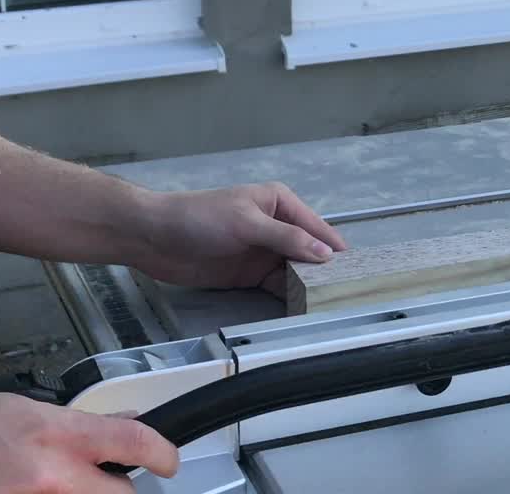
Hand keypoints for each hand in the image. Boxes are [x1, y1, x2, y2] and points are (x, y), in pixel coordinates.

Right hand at [0, 393, 177, 492]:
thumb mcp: (24, 410)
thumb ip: (79, 420)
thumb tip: (123, 419)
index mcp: (60, 436)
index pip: (133, 441)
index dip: (162, 453)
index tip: (169, 463)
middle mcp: (55, 476)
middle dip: (120, 489)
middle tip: (106, 479)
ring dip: (82, 493)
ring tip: (54, 480)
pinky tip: (33, 487)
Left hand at [134, 182, 347, 295]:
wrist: (153, 238)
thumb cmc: (199, 217)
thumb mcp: (247, 223)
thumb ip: (287, 238)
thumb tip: (324, 254)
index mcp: (280, 204)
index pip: (317, 227)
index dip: (335, 247)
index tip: (356, 268)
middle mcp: (277, 227)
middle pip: (311, 251)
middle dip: (326, 269)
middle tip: (347, 291)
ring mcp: (264, 252)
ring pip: (296, 270)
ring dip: (309, 284)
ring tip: (330, 302)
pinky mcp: (251, 274)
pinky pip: (278, 286)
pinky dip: (290, 295)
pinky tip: (303, 307)